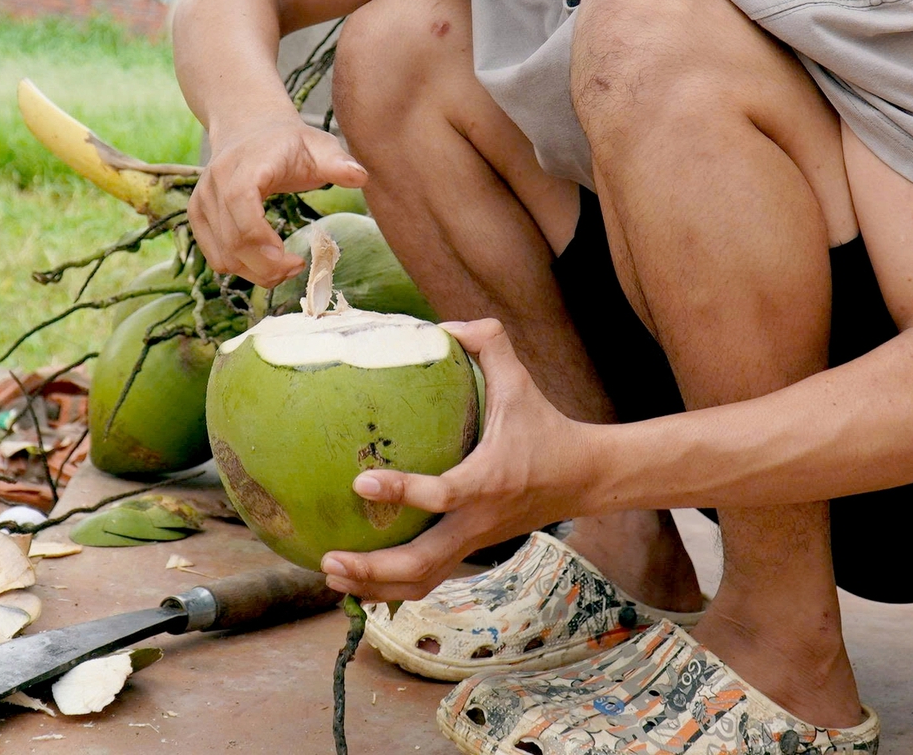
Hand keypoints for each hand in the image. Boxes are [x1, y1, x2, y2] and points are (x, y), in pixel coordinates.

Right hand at [189, 115, 367, 285]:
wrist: (249, 127)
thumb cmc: (289, 141)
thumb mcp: (319, 145)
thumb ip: (338, 162)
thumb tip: (361, 176)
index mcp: (246, 165)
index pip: (242, 209)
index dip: (264, 243)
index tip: (295, 259)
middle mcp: (216, 182)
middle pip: (233, 241)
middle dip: (267, 267)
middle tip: (296, 268)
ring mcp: (202, 199)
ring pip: (222, 256)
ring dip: (254, 273)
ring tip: (284, 266)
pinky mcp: (197, 215)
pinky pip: (214, 256)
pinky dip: (239, 268)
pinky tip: (264, 262)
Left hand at [320, 319, 601, 602]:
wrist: (582, 478)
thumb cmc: (545, 427)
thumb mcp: (520, 381)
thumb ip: (487, 343)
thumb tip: (443, 325)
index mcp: (489, 479)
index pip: (443, 495)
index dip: (402, 492)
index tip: (360, 483)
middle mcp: (479, 520)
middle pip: (423, 563)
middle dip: (373, 568)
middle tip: (329, 559)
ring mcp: (474, 541)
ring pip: (422, 581)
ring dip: (375, 585)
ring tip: (332, 574)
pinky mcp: (471, 549)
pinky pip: (429, 578)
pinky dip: (391, 586)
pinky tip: (357, 580)